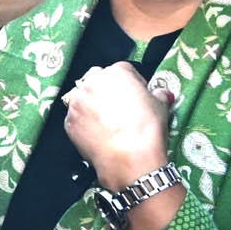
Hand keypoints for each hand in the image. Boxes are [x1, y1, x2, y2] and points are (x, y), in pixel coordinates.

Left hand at [62, 62, 170, 189]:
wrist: (129, 159)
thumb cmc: (146, 130)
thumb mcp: (161, 106)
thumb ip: (159, 93)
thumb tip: (161, 93)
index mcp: (116, 73)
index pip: (123, 70)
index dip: (132, 84)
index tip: (137, 95)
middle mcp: (92, 83)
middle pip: (99, 81)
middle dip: (108, 91)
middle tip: (121, 109)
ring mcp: (77, 102)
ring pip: (84, 98)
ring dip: (94, 106)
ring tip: (109, 123)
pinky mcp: (69, 121)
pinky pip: (77, 118)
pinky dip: (85, 123)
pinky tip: (100, 133)